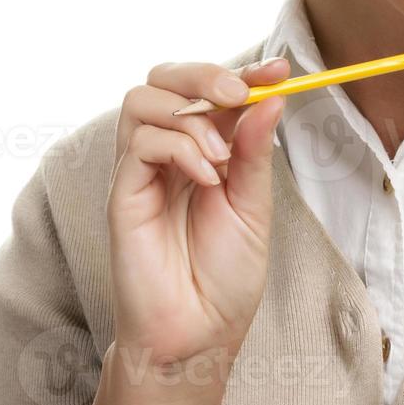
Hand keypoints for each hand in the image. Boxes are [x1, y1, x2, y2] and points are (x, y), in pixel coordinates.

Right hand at [106, 56, 289, 384]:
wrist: (199, 334)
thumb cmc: (225, 277)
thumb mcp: (255, 205)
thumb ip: (255, 151)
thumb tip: (270, 96)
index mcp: (202, 149)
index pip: (210, 91)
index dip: (243, 71)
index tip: (279, 69)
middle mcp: (167, 152)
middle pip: (164, 77)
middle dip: (205, 74)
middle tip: (239, 93)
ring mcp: (141, 170)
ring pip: (141, 98)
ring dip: (191, 115)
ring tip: (221, 158)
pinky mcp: (123, 193)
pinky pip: (140, 143)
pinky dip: (179, 147)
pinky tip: (205, 178)